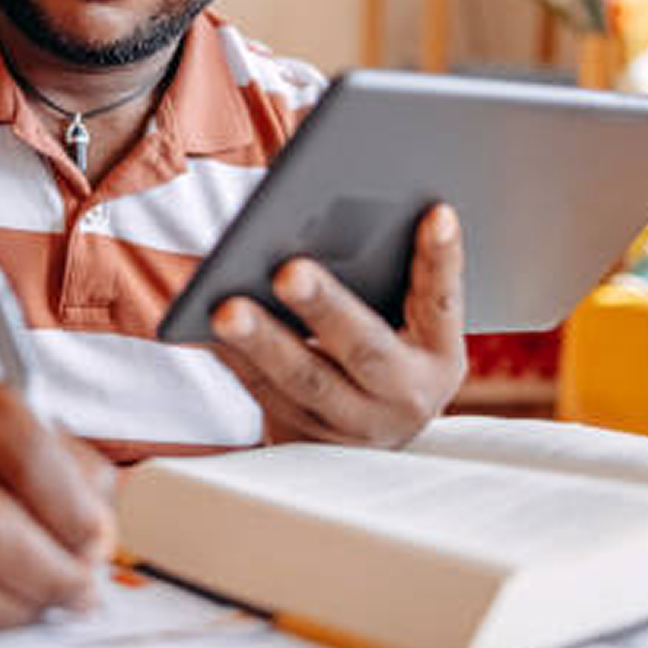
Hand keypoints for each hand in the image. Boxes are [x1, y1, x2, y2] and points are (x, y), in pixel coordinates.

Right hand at [0, 359, 116, 628]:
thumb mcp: (5, 421)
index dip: (70, 506)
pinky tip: (1, 610)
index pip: (21, 447)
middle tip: (81, 588)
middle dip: (48, 571)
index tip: (97, 539)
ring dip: (15, 607)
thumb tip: (101, 531)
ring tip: (48, 605)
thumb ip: (66, 464)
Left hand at [211, 203, 466, 447]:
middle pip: (364, 349)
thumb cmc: (387, 349)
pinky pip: (262, 393)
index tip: (437, 212)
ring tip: (226, 307)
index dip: (441, 258)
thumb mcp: (410, 321)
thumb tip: (331, 207)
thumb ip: (393, 273)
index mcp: (439, 355)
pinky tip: (204, 326)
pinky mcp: (302, 437)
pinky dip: (234, 358)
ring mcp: (351, 424)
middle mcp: (404, 396)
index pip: (443, 300)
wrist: (367, 439)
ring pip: (303, 381)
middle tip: (289, 270)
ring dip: (262, 342)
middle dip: (325, 308)